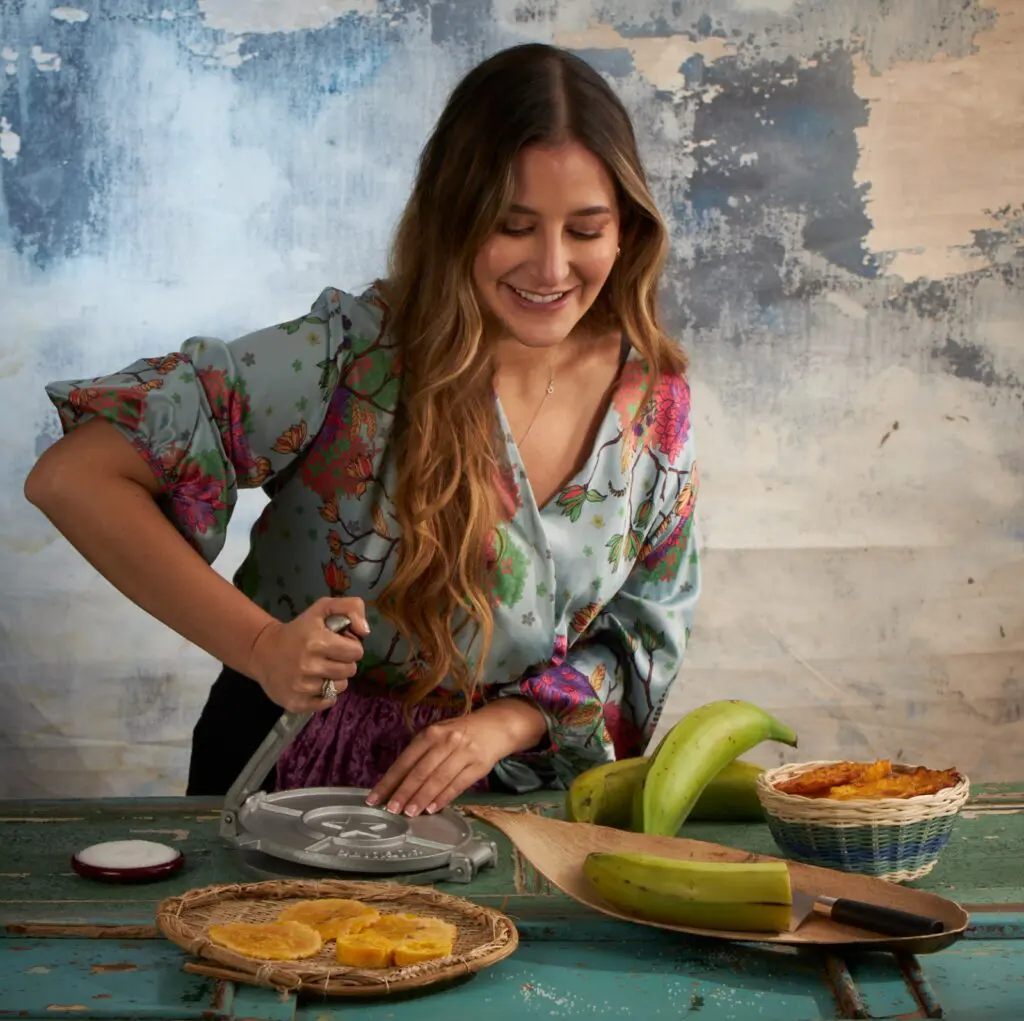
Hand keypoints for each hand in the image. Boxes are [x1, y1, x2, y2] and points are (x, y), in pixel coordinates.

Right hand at [246, 597, 369, 711]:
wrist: (263, 651)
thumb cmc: (299, 629)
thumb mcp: (323, 608)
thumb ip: (351, 607)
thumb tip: (365, 631)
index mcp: (317, 641)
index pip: (356, 652)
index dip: (350, 646)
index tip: (338, 644)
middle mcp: (309, 666)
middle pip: (350, 670)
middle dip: (344, 662)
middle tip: (329, 656)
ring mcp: (302, 687)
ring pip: (341, 687)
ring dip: (335, 678)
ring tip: (321, 669)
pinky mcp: (297, 703)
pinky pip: (328, 702)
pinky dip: (325, 694)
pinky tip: (314, 683)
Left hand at [367, 698, 547, 815]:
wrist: (495, 727)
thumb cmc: (459, 733)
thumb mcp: (438, 736)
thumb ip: (420, 755)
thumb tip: (397, 784)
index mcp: (431, 733)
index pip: (405, 760)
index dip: (390, 781)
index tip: (375, 798)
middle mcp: (446, 741)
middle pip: (420, 771)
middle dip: (404, 793)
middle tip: (391, 810)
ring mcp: (464, 752)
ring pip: (438, 779)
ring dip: (422, 798)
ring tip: (409, 813)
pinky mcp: (478, 765)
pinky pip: (458, 785)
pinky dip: (443, 798)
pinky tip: (432, 808)